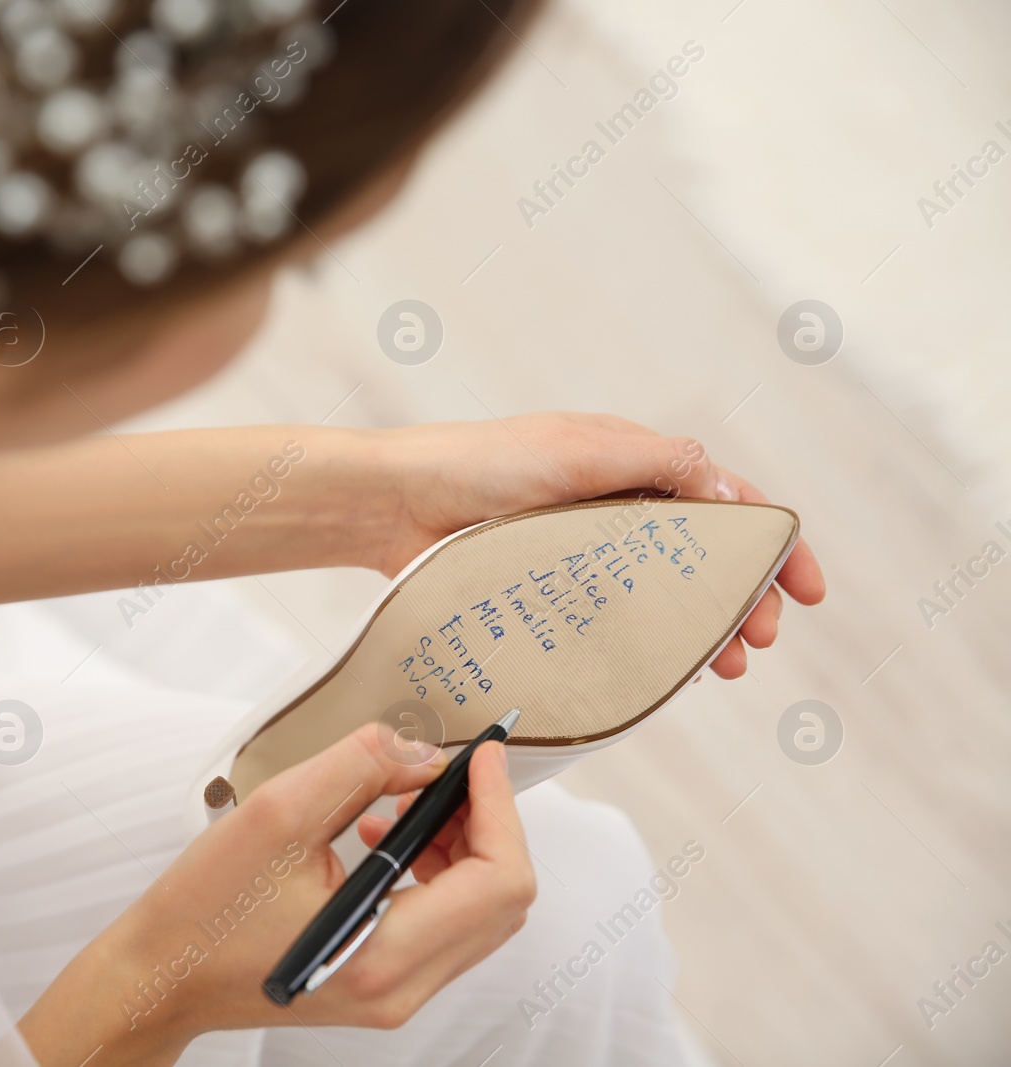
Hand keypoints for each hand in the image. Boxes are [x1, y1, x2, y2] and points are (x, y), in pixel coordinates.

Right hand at [17, 726, 533, 1064]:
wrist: (163, 973)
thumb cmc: (204, 910)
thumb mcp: (278, 814)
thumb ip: (359, 768)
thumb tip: (420, 751)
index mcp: (384, 953)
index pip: (498, 880)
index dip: (499, 806)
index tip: (482, 758)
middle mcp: (401, 987)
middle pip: (501, 899)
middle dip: (484, 822)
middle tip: (446, 773)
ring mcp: (394, 993)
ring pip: (478, 912)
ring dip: (458, 845)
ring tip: (400, 802)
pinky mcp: (381, 984)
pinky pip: (443, 925)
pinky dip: (433, 872)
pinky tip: (380, 835)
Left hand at [361, 413, 825, 677]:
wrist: (395, 502)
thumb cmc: (478, 462)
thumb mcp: (579, 450)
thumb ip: (659, 465)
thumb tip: (735, 493)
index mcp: (631, 463)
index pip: (725, 500)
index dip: (775, 542)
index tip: (808, 588)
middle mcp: (613, 504)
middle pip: (703, 555)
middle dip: (744, 598)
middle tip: (758, 643)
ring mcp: (581, 547)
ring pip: (663, 592)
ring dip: (702, 628)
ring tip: (722, 669)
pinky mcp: (547, 584)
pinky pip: (613, 616)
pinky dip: (646, 641)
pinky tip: (661, 669)